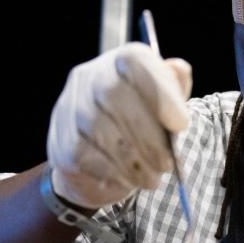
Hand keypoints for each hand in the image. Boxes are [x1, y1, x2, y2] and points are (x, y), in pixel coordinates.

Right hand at [46, 42, 191, 207]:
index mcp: (119, 62)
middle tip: (168, 163)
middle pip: (116, 96)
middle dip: (149, 136)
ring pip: (101, 130)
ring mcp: (70, 109)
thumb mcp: (162, 104)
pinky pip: (87, 157)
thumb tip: (178, 70)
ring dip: (134, 161)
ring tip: (153, 177)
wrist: (93, 161)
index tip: (182, 123)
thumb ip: (174, 86)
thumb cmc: (138, 126)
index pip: (135, 61)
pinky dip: (115, 173)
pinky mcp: (62, 143)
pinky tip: (130, 181)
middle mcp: (89, 78)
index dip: (161, 91)